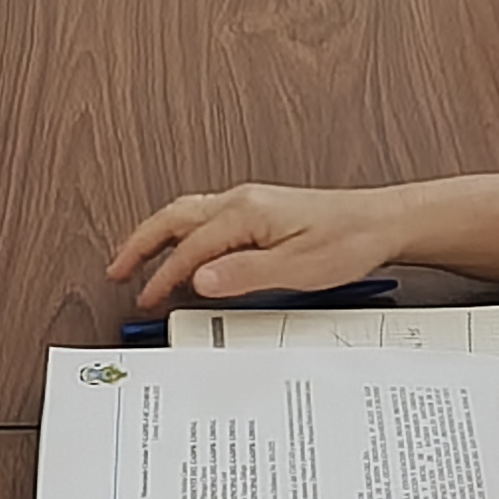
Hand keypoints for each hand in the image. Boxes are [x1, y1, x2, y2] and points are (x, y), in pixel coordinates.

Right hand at [106, 182, 408, 311]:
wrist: (382, 222)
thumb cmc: (349, 241)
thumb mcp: (298, 268)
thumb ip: (244, 274)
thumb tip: (200, 279)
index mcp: (246, 212)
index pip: (190, 248)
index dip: (164, 276)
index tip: (147, 297)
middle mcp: (242, 201)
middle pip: (174, 218)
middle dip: (141, 243)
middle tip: (117, 269)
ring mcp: (250, 204)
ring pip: (187, 214)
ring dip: (158, 237)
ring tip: (138, 260)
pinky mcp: (259, 211)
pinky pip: (205, 218)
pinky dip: (182, 235)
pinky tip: (184, 252)